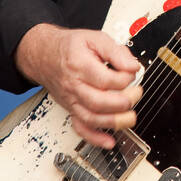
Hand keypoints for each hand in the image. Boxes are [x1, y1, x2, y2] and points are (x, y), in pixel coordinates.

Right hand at [13, 24, 141, 147]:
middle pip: (98, 102)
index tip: (132, 73)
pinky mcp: (71, 109)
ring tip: (130, 118)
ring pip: (91, 118)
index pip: (105, 79)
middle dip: (122, 102)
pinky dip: (95, 138)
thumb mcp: (94, 38)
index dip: (124, 78)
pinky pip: (80, 128)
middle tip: (136, 94)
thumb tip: (133, 66)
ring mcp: (71, 99)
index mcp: (79, 65)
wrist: (44, 55)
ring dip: (114, 122)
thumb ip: (116, 51)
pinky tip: (109, 142)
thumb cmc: (70, 47)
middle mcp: (74, 85)